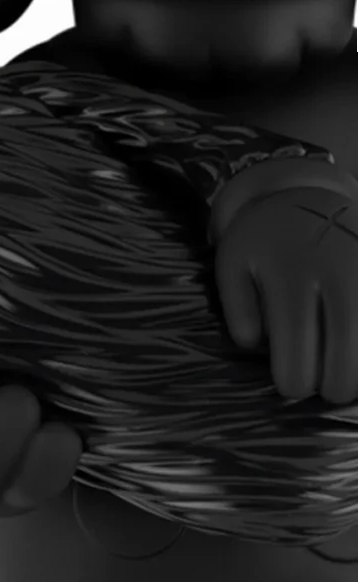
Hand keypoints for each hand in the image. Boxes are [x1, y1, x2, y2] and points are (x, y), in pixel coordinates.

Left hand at [215, 186, 357, 403]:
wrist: (307, 194)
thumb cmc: (266, 241)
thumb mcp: (235, 263)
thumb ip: (238, 307)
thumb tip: (253, 342)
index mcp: (292, 276)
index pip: (296, 354)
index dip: (294, 382)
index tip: (292, 384)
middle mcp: (339, 274)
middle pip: (344, 363)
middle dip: (333, 387)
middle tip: (326, 386)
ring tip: (346, 372)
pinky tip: (353, 347)